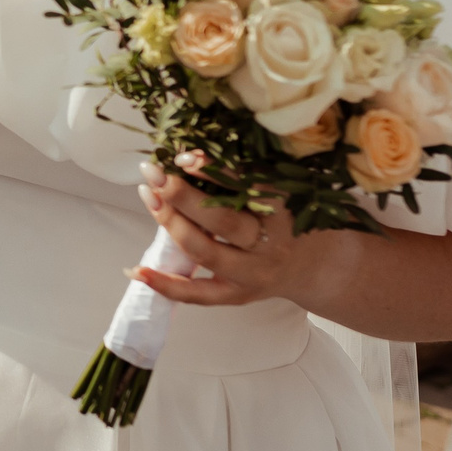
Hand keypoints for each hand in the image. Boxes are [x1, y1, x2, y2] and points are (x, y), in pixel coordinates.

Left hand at [134, 162, 358, 309]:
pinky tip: (136, 270)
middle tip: (154, 173)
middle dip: (183, 196)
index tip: (183, 157)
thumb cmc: (286, 217)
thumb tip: (187, 155)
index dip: (213, 171)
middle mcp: (271, 244)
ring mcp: (253, 273)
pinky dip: (165, 284)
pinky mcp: (237, 295)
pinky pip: (198, 294)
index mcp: (285, 210)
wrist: (315, 266)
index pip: (247, 187)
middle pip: (223, 220)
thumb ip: (243, 176)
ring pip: (207, 253)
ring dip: (172, 225)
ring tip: (149, 197)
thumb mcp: (278, 190)